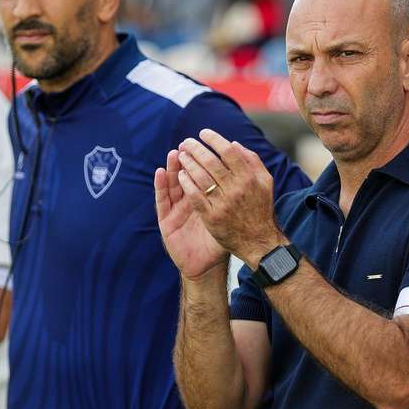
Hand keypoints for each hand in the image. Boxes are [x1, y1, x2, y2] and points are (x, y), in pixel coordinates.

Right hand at [155, 149, 227, 279]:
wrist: (206, 266)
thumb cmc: (221, 241)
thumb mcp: (232, 216)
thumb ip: (237, 197)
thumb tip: (248, 173)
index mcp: (205, 197)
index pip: (202, 173)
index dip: (202, 158)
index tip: (206, 141)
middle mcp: (188, 201)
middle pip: (185, 174)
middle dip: (186, 159)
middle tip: (187, 143)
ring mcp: (175, 210)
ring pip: (171, 184)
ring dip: (171, 168)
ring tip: (173, 153)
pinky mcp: (165, 221)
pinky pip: (162, 201)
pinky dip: (160, 186)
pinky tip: (159, 173)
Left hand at [175, 129, 284, 266]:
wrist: (259, 242)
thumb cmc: (261, 208)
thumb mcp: (265, 182)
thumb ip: (252, 161)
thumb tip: (233, 144)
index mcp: (249, 178)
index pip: (228, 151)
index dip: (213, 139)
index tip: (203, 133)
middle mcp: (236, 189)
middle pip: (211, 162)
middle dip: (195, 149)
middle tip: (186, 141)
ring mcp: (223, 204)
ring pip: (200, 177)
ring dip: (188, 163)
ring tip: (181, 155)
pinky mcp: (212, 217)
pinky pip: (195, 196)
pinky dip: (186, 183)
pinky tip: (181, 175)